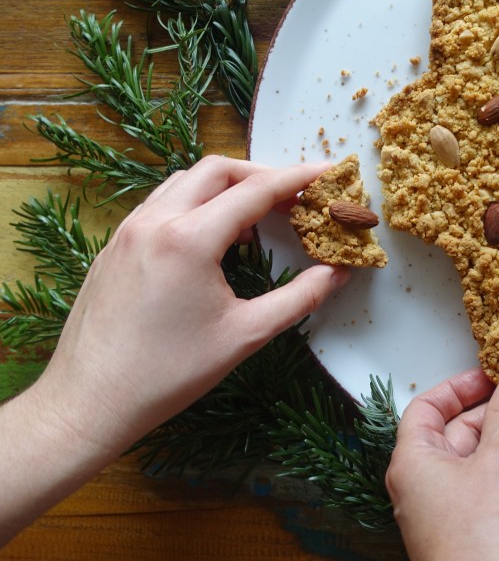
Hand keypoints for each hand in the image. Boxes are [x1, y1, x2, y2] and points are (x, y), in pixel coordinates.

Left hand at [1, 156, 348, 543]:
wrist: (88, 402)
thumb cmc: (168, 374)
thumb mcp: (245, 335)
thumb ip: (299, 298)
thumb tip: (337, 274)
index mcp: (189, 239)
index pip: (255, 190)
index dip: (297, 177)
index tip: (327, 171)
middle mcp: (155, 222)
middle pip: (217, 171)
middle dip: (261, 175)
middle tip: (294, 195)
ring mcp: (128, 231)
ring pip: (184, 182)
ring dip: (225, 187)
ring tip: (257, 215)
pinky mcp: (114, 247)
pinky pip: (161, 204)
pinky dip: (195, 204)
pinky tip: (212, 237)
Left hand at [386, 369, 498, 560]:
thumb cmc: (483, 541)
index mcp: (415, 462)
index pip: (427, 407)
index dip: (461, 386)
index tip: (494, 375)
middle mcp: (426, 486)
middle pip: (464, 431)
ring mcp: (450, 513)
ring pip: (486, 462)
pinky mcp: (475, 536)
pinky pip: (497, 494)